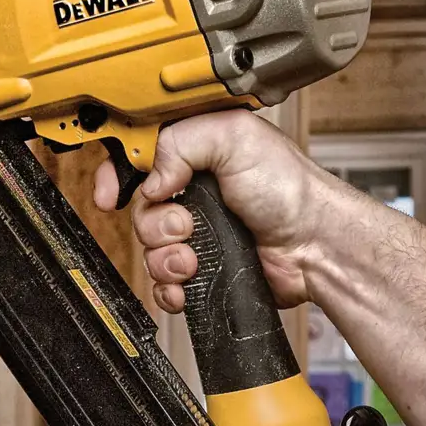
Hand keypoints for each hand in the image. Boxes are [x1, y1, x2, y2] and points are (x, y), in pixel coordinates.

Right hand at [91, 109, 339, 311]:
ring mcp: (196, 232)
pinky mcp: (201, 268)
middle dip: (155, 223)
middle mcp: (192, 192)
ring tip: (194, 257)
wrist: (313, 245)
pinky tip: (187, 282)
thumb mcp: (235, 137)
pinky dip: (170, 287)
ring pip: (149, 250)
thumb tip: (151, 177)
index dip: (117, 175)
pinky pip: (164, 283)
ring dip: (165, 257)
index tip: (111, 194)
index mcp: (194, 152)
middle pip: (139, 210)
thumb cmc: (290, 189)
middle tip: (185, 226)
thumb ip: (181, 142)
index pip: (137, 158)